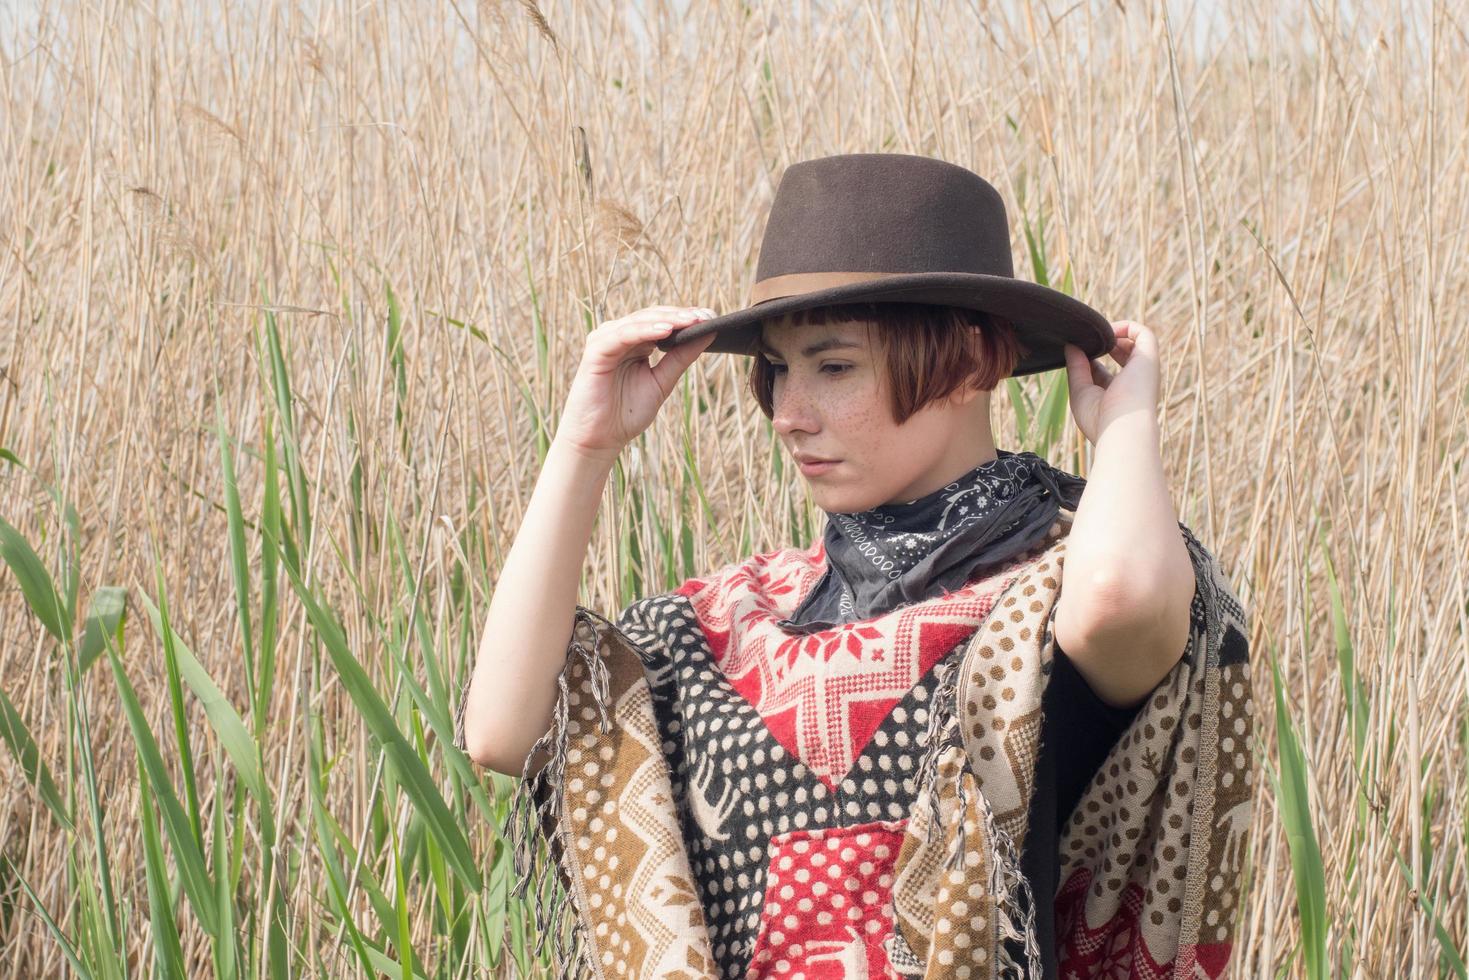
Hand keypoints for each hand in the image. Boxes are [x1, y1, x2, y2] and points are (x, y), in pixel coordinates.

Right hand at [556, 305, 718, 460]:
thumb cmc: (626, 413)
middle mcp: (620, 336)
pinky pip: (623, 335)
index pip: (663, 321)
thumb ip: (681, 358)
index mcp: (636, 342)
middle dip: (681, 315)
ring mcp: (606, 340)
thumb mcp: (662, 382)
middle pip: (653, 316)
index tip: (713, 317)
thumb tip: (708, 334)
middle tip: (707, 315)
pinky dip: (645, 331)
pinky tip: (666, 331)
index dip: (687, 318)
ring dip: (667, 319)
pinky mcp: (596, 350)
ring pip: (640, 321)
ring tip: (691, 320)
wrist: (599, 440)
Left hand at [1062, 320, 1160, 443]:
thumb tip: (1070, 346)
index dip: (1088, 360)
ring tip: (1094, 335)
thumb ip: (1076, 368)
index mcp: (1116, 396)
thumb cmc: (1100, 419)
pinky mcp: (1149, 358)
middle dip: (1101, 344)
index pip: (1101, 372)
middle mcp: (1132, 382)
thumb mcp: (1081, 391)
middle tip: (1083, 340)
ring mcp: (1142, 370)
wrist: (1123, 430)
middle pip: (1118, 355)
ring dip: (1113, 334)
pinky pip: (1142, 333)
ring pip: (1133, 342)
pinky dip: (1124, 326)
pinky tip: (1105, 332)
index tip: (1072, 353)